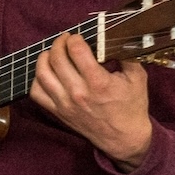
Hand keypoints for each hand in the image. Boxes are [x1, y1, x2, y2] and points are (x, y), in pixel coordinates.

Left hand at [31, 32, 152, 168]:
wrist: (124, 138)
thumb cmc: (131, 107)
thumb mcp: (137, 78)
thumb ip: (126, 55)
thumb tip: (113, 37)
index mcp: (99, 83)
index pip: (77, 51)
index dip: (74, 39)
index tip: (77, 36)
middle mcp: (78, 93)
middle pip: (56, 59)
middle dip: (59, 43)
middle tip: (64, 39)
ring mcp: (65, 104)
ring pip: (42, 74)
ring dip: (44, 58)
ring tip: (53, 53)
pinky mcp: (58, 112)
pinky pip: (36, 93)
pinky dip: (37, 79)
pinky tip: (47, 73)